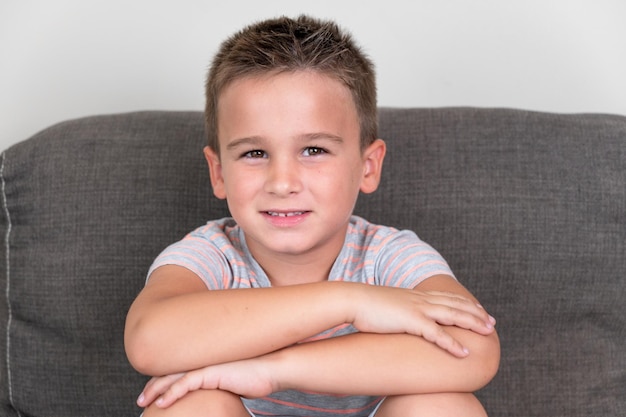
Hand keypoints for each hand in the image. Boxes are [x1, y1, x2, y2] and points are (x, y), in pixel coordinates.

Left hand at [137, 358, 275, 408]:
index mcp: (208, 361)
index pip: (179, 371)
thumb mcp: (236, 381)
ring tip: (143, 402)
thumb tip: (220, 392)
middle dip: (153, 386)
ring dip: (155, 391)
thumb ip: (223, 384)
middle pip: (171, 372)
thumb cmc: (259, 375)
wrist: (273, 367)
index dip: (163, 381)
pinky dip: (171, 394)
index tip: (152, 393)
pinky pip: (185, 384)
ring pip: (173, 377)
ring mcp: (207, 365)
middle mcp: (204, 360)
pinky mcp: (211, 372)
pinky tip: (161, 403)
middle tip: (140, 399)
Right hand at [349, 283, 495, 357]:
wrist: (354, 300)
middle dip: (476, 313)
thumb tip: (400, 315)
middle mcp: (421, 299)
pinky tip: (464, 352)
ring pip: (453, 315)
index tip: (479, 309)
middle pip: (456, 305)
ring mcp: (418, 309)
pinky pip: (437, 334)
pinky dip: (452, 344)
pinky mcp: (412, 321)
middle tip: (492, 322)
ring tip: (487, 332)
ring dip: (473, 323)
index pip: (447, 297)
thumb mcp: (387, 305)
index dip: (465, 303)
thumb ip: (399, 309)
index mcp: (415, 295)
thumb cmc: (366, 305)